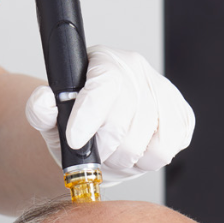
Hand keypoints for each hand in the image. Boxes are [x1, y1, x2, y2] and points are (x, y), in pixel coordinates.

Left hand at [26, 46, 194, 184]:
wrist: (102, 135)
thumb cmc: (77, 124)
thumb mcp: (52, 119)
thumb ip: (41, 111)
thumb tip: (43, 103)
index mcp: (104, 62)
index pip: (102, 87)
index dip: (88, 117)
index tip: (75, 140)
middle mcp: (137, 70)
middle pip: (124, 123)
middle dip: (104, 148)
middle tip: (95, 151)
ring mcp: (163, 92)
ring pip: (148, 142)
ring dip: (125, 158)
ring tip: (114, 152)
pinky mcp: (182, 116)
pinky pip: (166, 150)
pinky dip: (147, 160)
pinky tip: (135, 151)